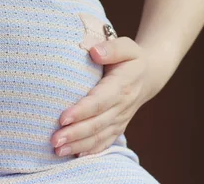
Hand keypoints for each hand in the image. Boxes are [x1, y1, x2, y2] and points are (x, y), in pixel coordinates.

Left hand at [51, 36, 153, 156]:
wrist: (149, 75)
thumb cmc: (131, 58)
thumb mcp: (127, 46)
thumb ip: (111, 48)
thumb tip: (94, 52)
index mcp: (121, 85)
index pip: (100, 101)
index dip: (82, 111)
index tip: (63, 117)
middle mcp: (122, 106)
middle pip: (97, 123)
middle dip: (75, 133)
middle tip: (54, 140)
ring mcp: (120, 119)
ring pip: (99, 136)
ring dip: (78, 145)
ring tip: (58, 150)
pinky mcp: (117, 126)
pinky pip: (105, 142)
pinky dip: (91, 151)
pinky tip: (74, 156)